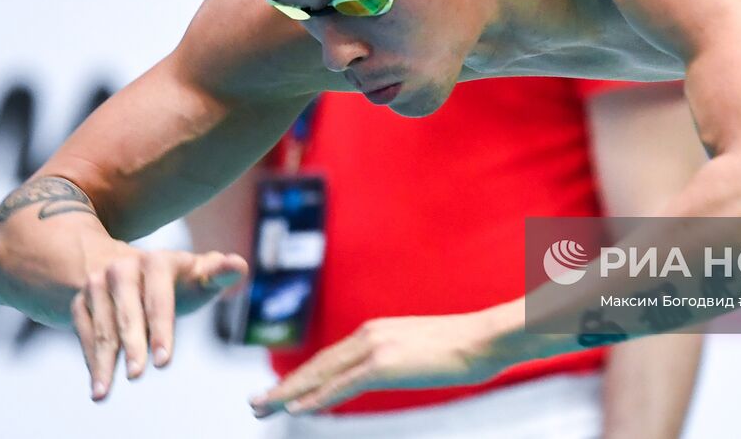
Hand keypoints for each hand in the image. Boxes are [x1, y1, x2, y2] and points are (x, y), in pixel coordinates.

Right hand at [70, 245, 247, 400]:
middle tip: (138, 375)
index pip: (159, 298)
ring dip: (103, 360)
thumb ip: (220, 274)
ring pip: (102, 325)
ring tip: (104, 390)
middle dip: (133, 346)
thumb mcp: (201, 275)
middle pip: (128, 313)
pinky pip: (83, 330)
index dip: (162, 330)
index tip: (164, 362)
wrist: (136, 269)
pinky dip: (90, 357)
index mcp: (158, 261)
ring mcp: (98, 282)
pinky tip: (98, 381)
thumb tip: (238, 265)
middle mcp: (123, 268)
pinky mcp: (82, 299)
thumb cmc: (180, 280)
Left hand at [248, 312, 506, 416]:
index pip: (331, 357)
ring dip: (287, 393)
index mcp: (377, 330)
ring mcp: (375, 348)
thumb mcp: (423, 351)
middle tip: (255, 402)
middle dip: (284, 386)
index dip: (303, 376)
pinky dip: (315, 398)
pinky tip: (295, 409)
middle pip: (317, 365)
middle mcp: (369, 334)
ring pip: (321, 374)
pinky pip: (341, 386)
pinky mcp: (383, 364)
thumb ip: (400, 359)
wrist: (485, 338)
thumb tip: (395, 371)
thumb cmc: (464, 347)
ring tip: (261, 408)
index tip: (280, 390)